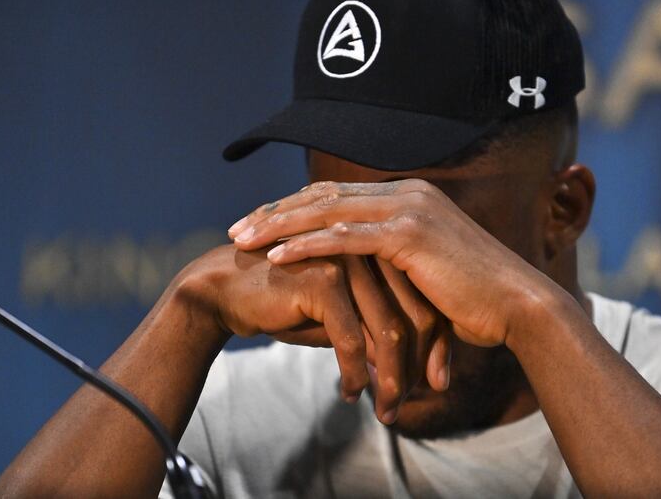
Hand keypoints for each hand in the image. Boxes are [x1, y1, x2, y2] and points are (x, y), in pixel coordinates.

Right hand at [173, 244, 449, 422]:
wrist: (224, 289)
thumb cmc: (283, 302)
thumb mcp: (338, 317)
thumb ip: (372, 329)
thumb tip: (400, 364)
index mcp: (380, 250)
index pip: (423, 301)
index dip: (434, 345)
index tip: (435, 381)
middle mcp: (370, 251)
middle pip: (413, 316)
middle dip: (418, 367)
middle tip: (414, 403)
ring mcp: (348, 263)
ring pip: (388, 331)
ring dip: (391, 379)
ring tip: (387, 411)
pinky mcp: (323, 282)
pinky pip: (352, 339)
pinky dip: (356, 372)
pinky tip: (350, 393)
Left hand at [229, 180, 559, 347]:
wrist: (517, 305)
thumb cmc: (475, 297)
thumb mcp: (428, 270)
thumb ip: (396, 262)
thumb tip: (369, 276)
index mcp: (409, 197)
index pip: (339, 195)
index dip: (296, 208)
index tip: (262, 224)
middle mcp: (407, 193)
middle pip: (325, 196)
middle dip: (276, 212)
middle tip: (238, 229)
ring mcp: (409, 209)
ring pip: (328, 211)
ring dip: (280, 226)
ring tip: (243, 240)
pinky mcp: (410, 234)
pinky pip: (346, 238)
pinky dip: (307, 245)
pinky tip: (276, 257)